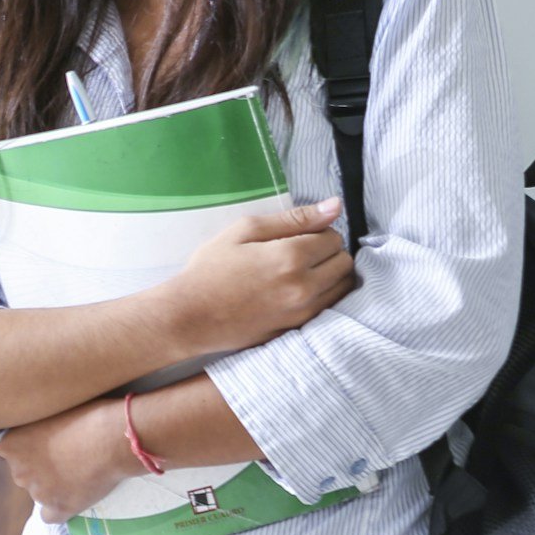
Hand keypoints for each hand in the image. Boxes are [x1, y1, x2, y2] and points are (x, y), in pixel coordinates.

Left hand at [0, 398, 135, 522]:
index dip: (32, 447)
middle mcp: (19, 471)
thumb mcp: (50, 410)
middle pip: (24, 473)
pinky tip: (74, 497)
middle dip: (41, 467)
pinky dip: (60, 509)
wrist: (114, 438)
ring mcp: (38, 493)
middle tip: (67, 456)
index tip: (50, 442)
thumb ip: (35, 426)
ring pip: (40, 493)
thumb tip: (37, 432)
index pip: (11, 451)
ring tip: (80, 471)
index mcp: (10, 444)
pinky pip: (50, 516)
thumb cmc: (87, 415)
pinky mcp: (59, 508)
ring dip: (53, 486)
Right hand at [153, 199, 355, 358]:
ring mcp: (303, 311)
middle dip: (328, 252)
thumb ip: (295, 218)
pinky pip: (331, 307)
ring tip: (301, 272)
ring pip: (343, 287)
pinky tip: (298, 291)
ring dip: (330, 275)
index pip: (333, 236)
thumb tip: (335, 206)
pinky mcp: (298, 329)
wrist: (190, 316)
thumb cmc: (211, 269)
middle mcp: (304, 286)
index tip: (297, 235)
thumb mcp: (246, 230)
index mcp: (292, 256)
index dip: (318, 231)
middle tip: (300, 252)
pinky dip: (324, 295)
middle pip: (344, 262)